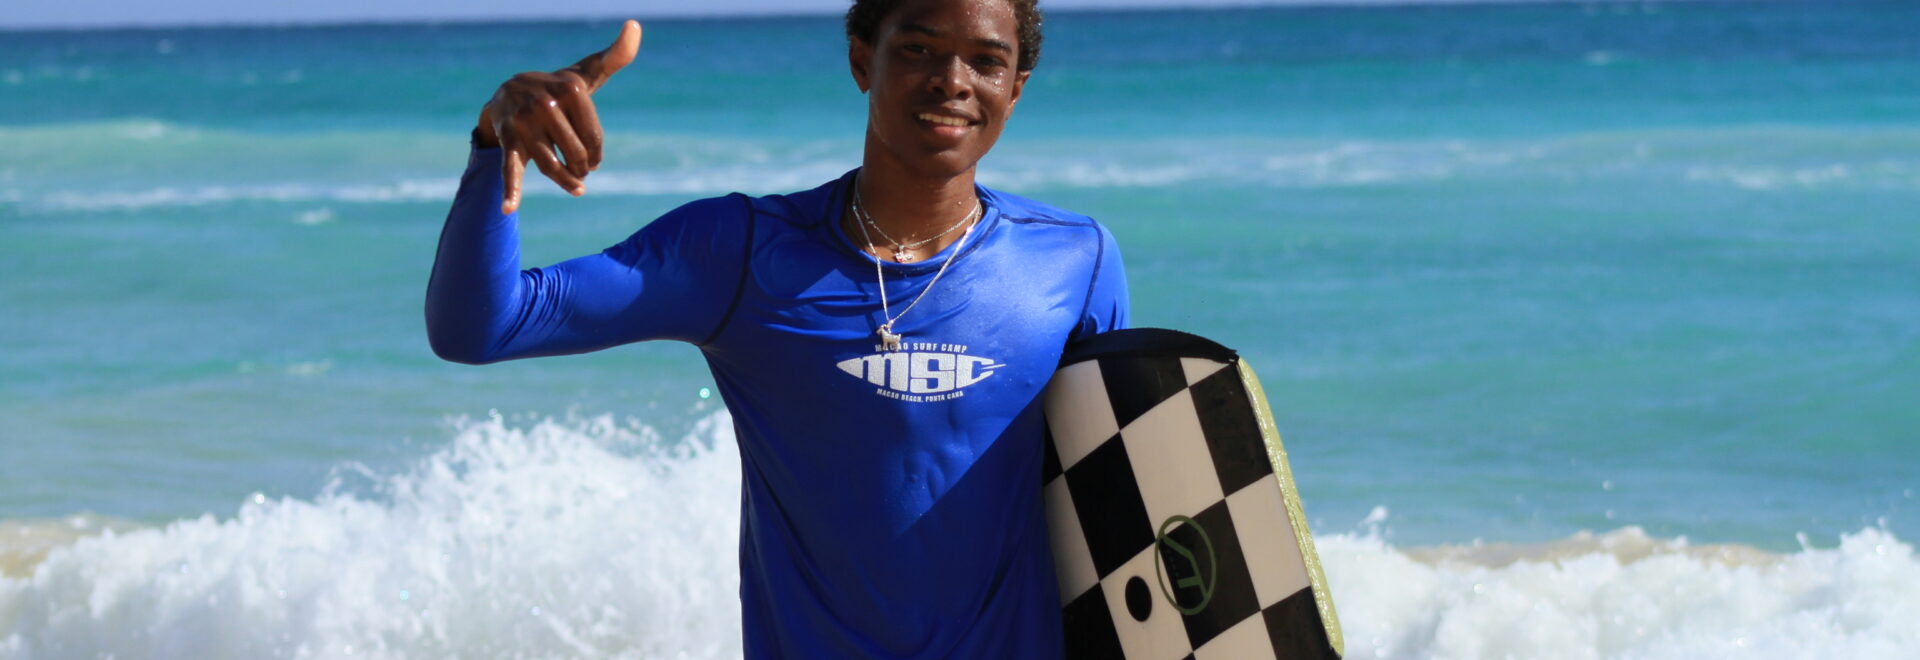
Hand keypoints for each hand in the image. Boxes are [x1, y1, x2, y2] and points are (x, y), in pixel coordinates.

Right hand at [477, 20, 641, 214]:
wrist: (510, 91)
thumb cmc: (558, 89)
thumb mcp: (587, 73)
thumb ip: (615, 56)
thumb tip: (635, 25)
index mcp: (571, 90)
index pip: (595, 138)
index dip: (597, 154)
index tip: (593, 158)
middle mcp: (547, 104)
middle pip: (576, 154)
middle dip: (583, 168)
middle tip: (581, 170)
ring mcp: (525, 123)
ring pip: (552, 167)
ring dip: (566, 183)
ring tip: (576, 189)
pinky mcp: (508, 139)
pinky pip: (511, 167)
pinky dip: (511, 190)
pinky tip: (510, 208)